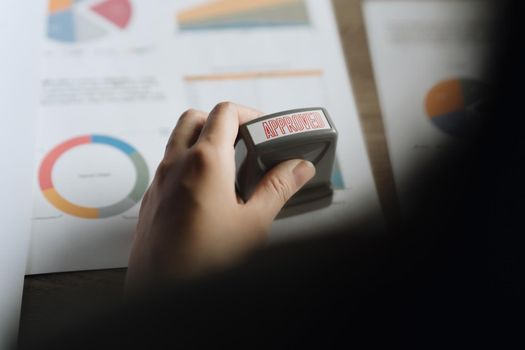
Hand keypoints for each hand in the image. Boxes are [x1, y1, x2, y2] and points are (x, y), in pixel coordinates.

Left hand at [126, 102, 315, 289]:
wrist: (161, 294)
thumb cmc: (202, 263)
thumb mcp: (253, 223)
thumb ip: (278, 188)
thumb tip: (297, 168)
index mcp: (205, 162)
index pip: (225, 112)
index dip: (249, 114)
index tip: (263, 130)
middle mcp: (175, 165)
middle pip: (195, 118)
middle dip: (220, 120)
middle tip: (243, 140)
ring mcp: (159, 181)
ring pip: (177, 141)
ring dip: (201, 141)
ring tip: (228, 168)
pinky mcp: (151, 200)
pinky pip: (167, 167)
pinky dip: (186, 164)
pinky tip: (206, 194)